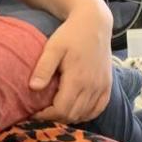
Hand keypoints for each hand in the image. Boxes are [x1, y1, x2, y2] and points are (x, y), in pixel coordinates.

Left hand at [29, 7, 112, 122]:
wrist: (94, 24)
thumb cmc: (70, 35)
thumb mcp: (53, 48)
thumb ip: (44, 68)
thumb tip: (33, 88)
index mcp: (78, 79)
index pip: (61, 110)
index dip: (45, 116)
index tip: (33, 113)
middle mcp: (93, 86)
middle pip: (72, 115)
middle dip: (55, 118)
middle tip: (41, 112)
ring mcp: (102, 87)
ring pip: (85, 115)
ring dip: (69, 117)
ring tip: (54, 110)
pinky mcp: (108, 86)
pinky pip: (97, 109)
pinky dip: (85, 114)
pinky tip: (74, 109)